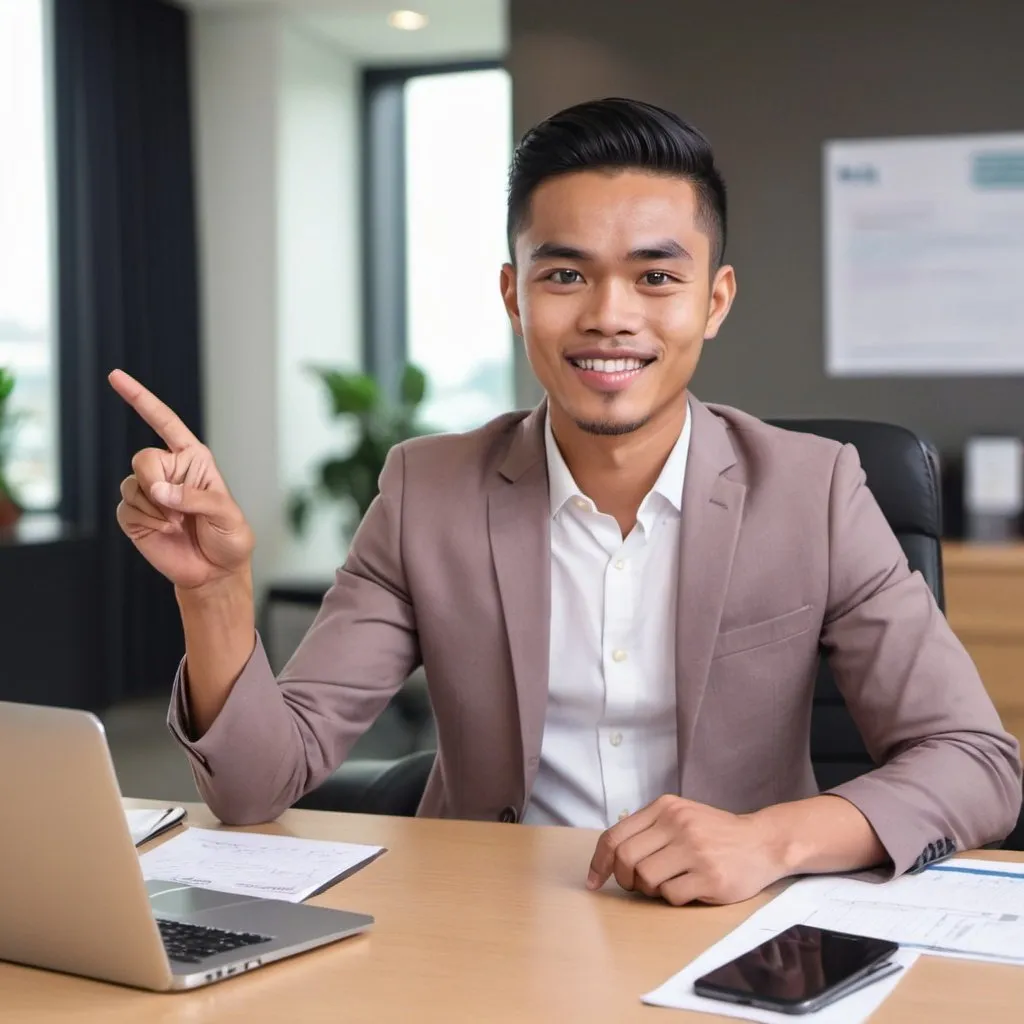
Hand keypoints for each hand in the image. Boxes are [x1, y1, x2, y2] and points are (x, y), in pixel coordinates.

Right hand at [109, 369, 254, 590]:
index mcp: (193, 459)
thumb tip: (159, 491)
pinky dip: (146, 522)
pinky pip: (127, 508)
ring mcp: (149, 491)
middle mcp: (168, 470)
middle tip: (176, 508)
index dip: (140, 398)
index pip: (164, 422)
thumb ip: (196, 499)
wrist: (214, 571)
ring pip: (133, 485)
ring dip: (156, 509)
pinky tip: (164, 531)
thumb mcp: (226, 515)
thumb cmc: (229, 538)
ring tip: (177, 524)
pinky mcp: (135, 514)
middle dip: (156, 482)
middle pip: (143, 458)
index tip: (115, 376)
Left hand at [586, 795, 783, 905]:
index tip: (595, 880)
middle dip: (624, 879)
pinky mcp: (710, 876)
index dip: (599, 862)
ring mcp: (695, 850)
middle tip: (637, 884)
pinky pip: (671, 895)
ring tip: (665, 884)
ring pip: (646, 878)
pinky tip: (687, 888)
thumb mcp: (680, 816)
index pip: (615, 836)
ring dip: (649, 889)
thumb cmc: (715, 833)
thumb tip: (609, 857)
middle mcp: (678, 824)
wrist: (763, 842)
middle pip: (626, 859)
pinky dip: (672, 897)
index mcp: (665, 807)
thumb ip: (648, 829)